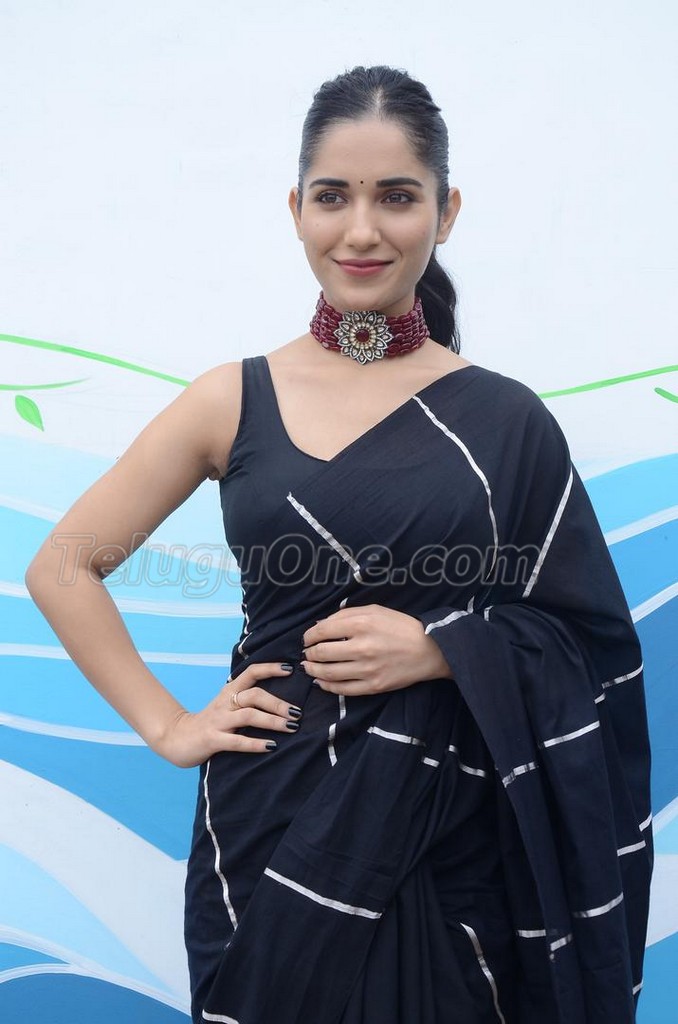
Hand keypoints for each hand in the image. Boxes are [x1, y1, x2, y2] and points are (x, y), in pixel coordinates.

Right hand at [155, 662, 301, 766]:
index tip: (290, 669)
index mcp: (229, 692)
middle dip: (278, 703)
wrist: (177, 738)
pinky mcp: (213, 740)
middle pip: (255, 695)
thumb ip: (246, 699)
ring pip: (249, 715)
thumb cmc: (210, 722)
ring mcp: (218, 721)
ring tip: (291, 727)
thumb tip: (279, 698)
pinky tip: (271, 746)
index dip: (270, 668)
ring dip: (272, 721)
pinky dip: (256, 743)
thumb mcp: (227, 705)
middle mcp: (225, 703)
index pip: (251, 672)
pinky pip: (237, 741)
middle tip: (297, 713)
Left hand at [301, 604, 452, 696]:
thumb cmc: (400, 626)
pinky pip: (343, 690)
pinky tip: (321, 682)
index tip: (307, 639)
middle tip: (307, 654)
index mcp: (361, 624)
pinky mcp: (374, 686)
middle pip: (321, 653)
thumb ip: (345, 614)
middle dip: (309, 654)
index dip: (308, 636)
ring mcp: (367, 669)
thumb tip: (319, 625)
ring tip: (309, 668)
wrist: (429, 649)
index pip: (322, 631)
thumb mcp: (374, 610)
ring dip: (313, 671)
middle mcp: (362, 647)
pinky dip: (327, 686)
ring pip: (328, 673)